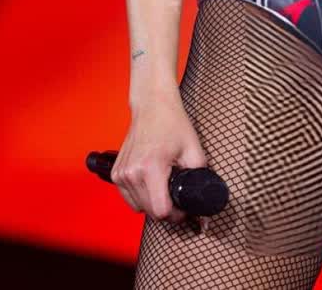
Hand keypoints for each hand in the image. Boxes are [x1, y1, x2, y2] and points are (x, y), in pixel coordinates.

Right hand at [112, 94, 209, 226]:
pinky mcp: (116, 173)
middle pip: (150, 212)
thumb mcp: (194, 150)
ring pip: (138, 207)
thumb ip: (201, 177)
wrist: (152, 106)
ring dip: (152, 203)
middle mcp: (132, 173)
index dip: (176, 214)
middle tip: (177, 195)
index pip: (161, 211)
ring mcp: (121, 174)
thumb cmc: (172, 123)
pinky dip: (140, 196)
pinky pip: (129, 198)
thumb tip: (205, 197)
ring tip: (163, 185)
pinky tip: (150, 183)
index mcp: (151, 168)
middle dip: (167, 210)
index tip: (184, 206)